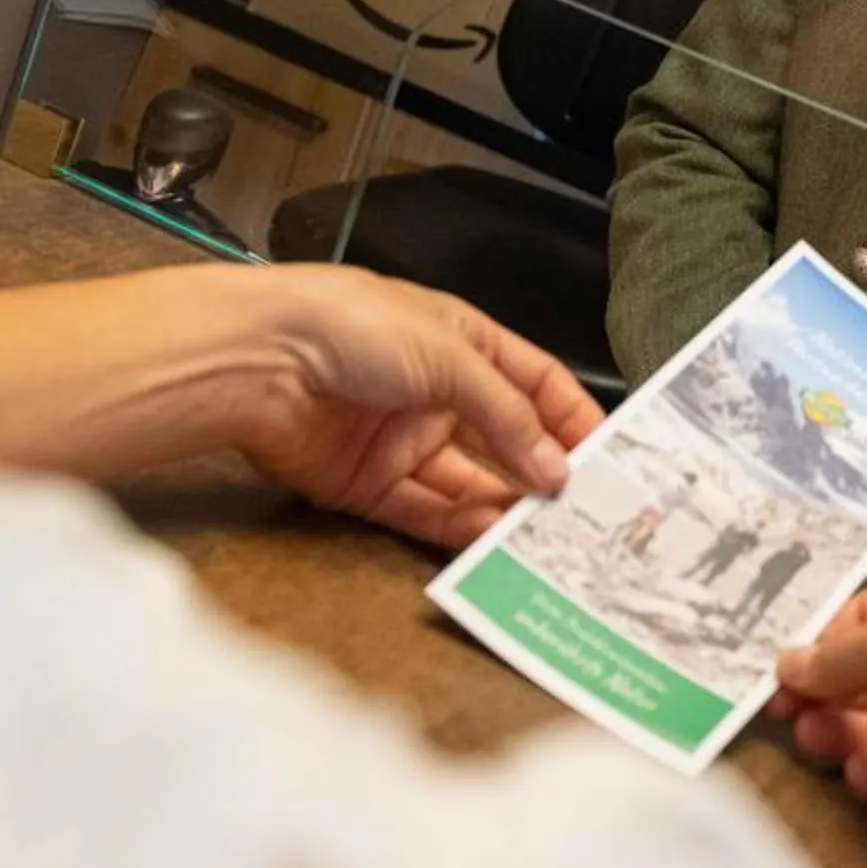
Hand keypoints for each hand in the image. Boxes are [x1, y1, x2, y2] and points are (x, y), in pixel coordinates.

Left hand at [232, 265, 603, 549]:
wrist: (259, 359)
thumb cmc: (351, 325)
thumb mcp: (449, 355)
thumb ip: (506, 415)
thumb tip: (557, 467)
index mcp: (465, 344)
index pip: (536, 384)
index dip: (572, 418)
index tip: (608, 459)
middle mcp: (440, 394)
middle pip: (506, 442)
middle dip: (544, 476)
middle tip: (586, 515)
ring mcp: (405, 442)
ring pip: (471, 485)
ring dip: (506, 511)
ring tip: (546, 540)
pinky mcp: (371, 486)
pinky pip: (427, 513)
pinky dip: (459, 529)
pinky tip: (491, 542)